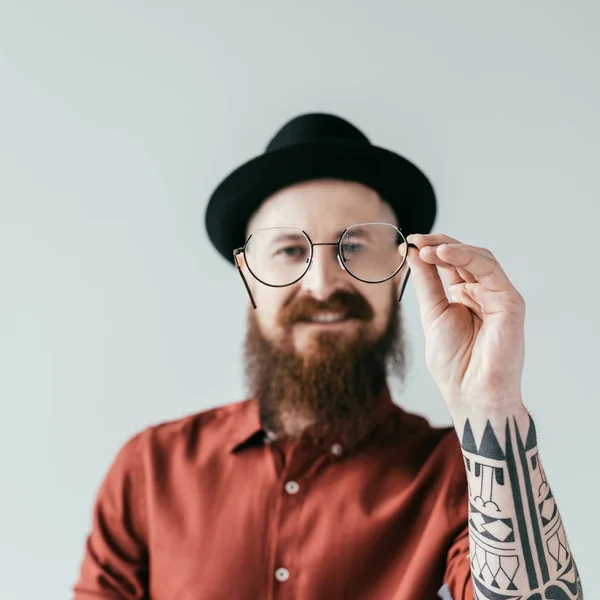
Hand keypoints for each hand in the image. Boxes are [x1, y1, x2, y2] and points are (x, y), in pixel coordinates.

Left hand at [404, 233, 525, 408]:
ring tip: (427, 247)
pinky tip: (444, 254)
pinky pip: (490, 271)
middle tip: (416, 240)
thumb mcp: (432, 314)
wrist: (470, 394)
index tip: (409, 243)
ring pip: (479, 258)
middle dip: (439, 244)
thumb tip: (414, 253)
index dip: (431, 250)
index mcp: (466, 296)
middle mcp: (484, 293)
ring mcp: (499, 297)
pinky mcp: (510, 303)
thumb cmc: (454, 363)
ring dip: (451, 248)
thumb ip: (426, 283)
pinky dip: (467, 258)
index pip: (450, 263)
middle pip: (465, 256)